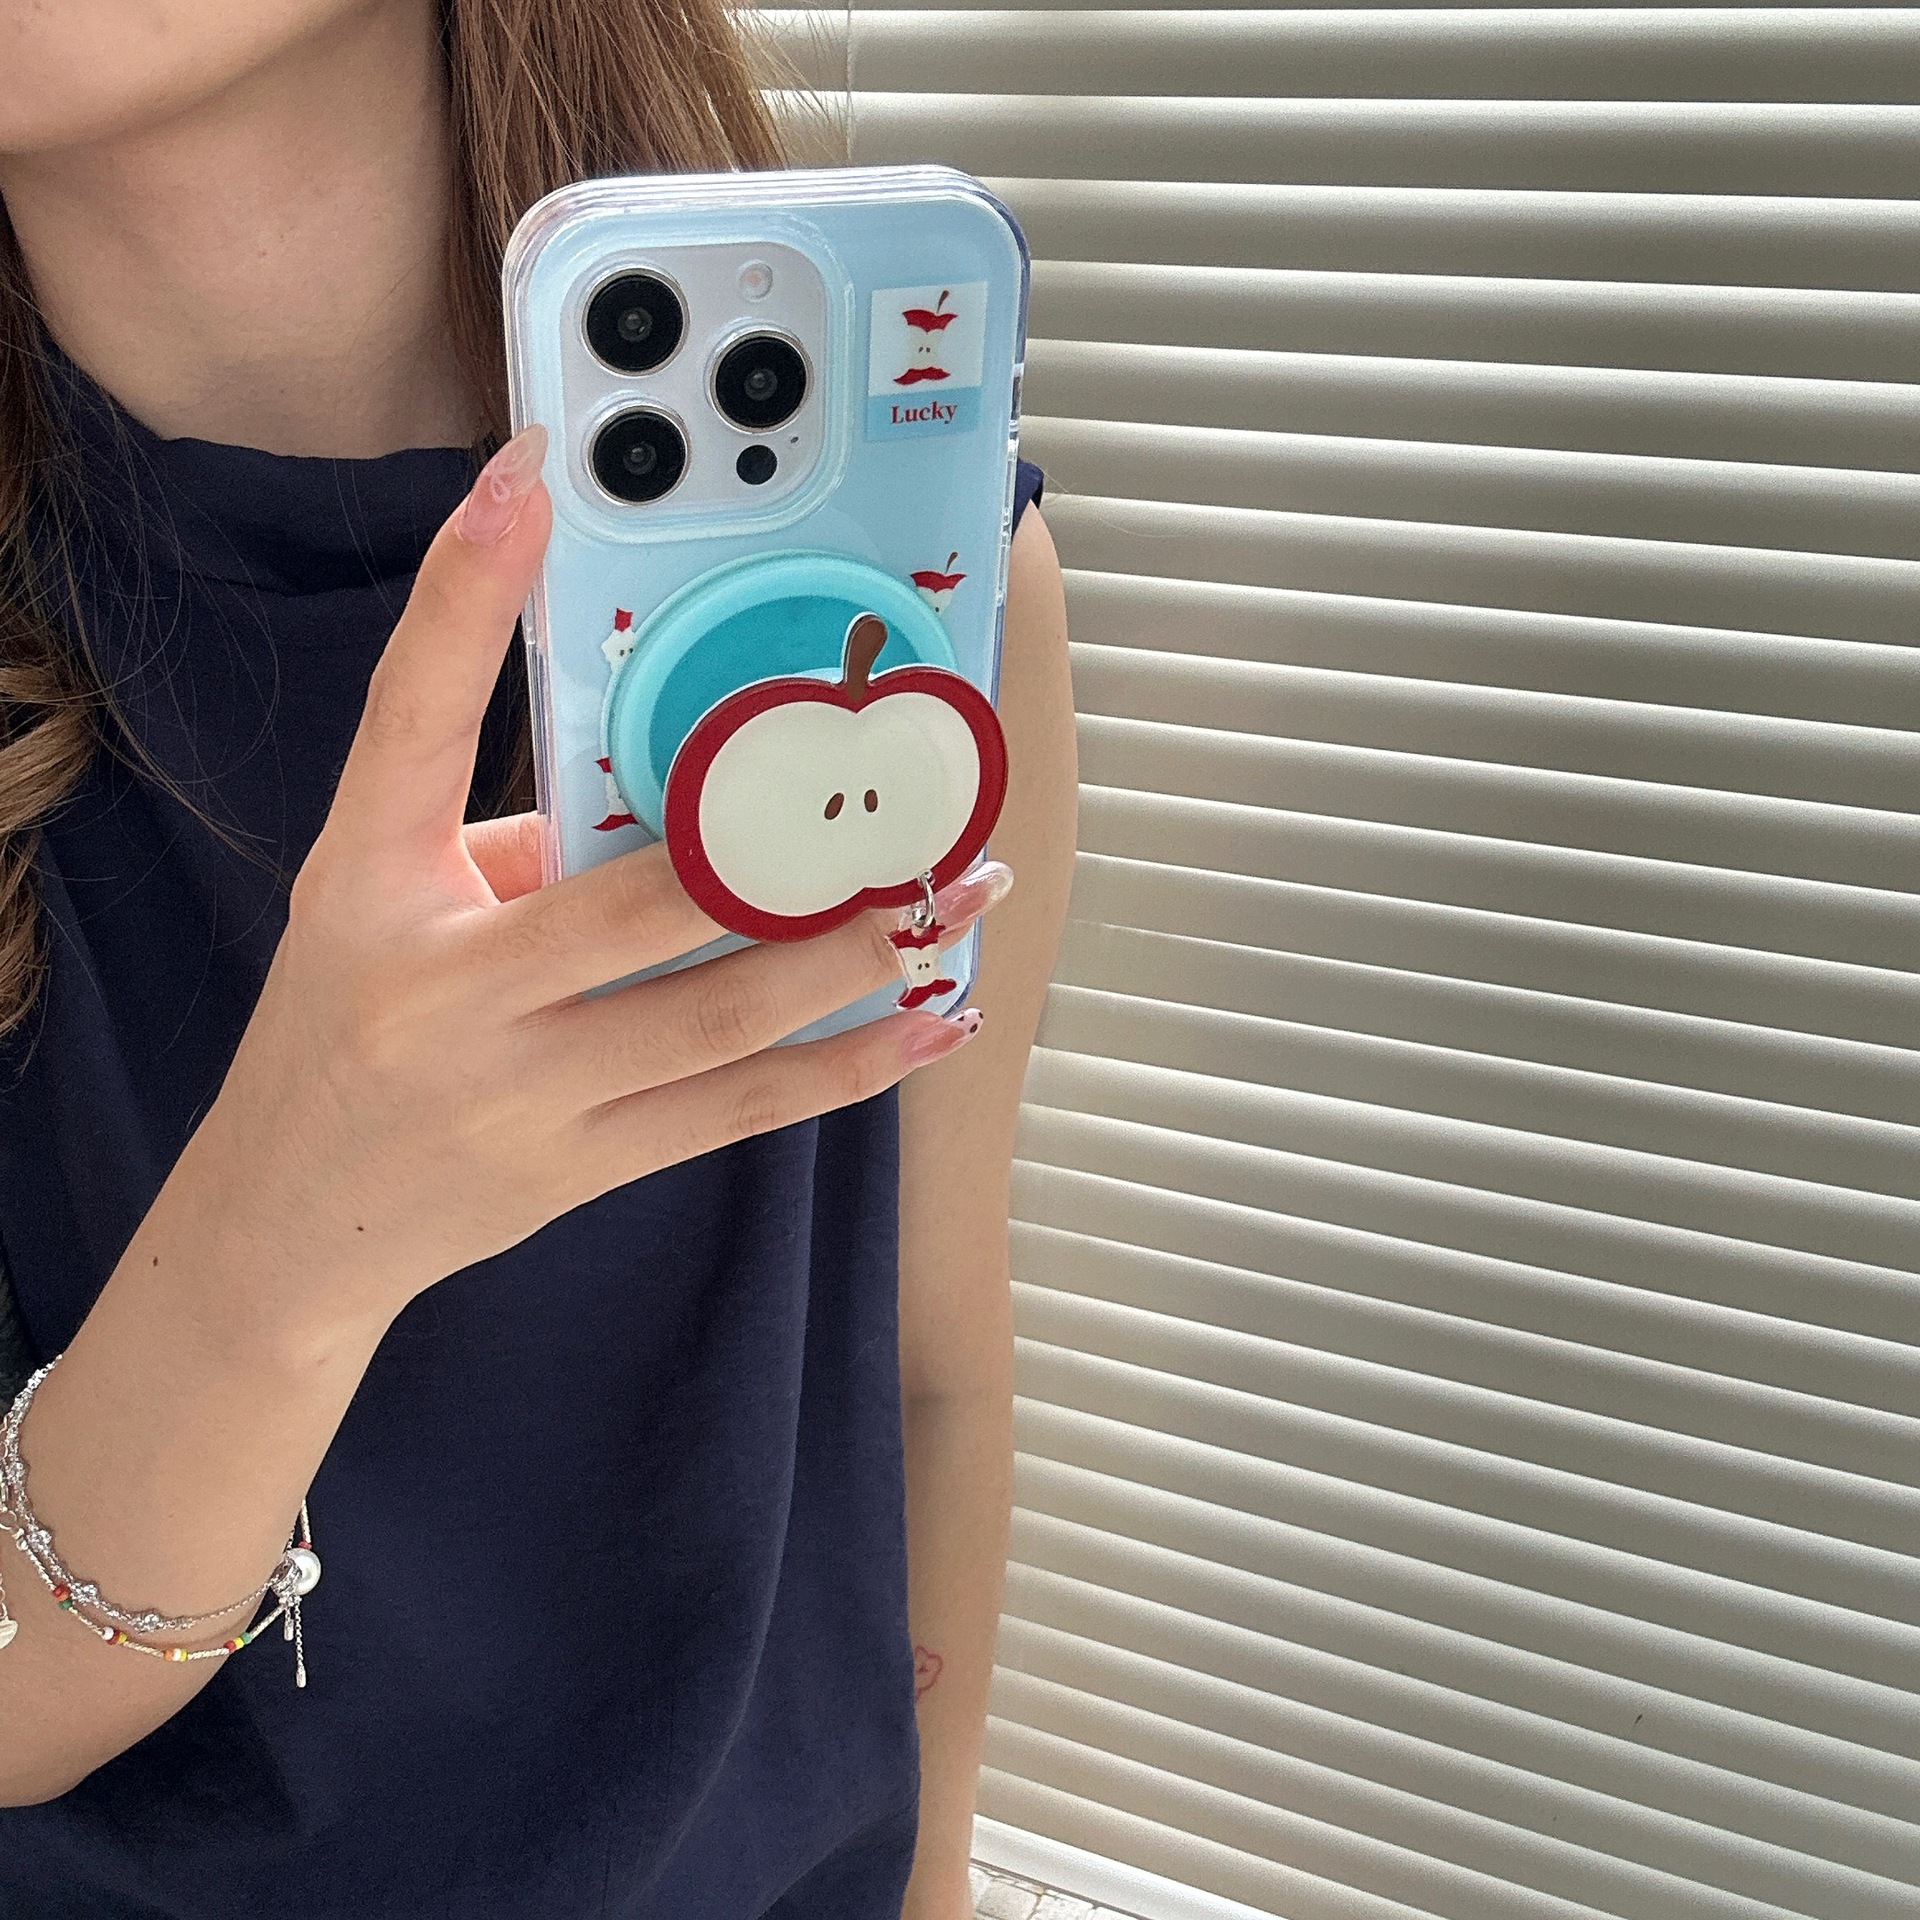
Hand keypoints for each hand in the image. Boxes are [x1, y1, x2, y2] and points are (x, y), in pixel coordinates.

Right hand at [152, 426, 1005, 1349]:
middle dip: (792, 847)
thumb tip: (676, 799)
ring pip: (723, 1014)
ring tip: (962, 897)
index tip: (530, 470)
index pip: (410, 717)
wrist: (287, 1226)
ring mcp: (521, 1091)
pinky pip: (738, 1110)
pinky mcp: (582, 1167)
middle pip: (645, 901)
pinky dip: (850, 1066)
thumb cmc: (341, 1026)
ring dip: (861, 953)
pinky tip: (936, 1024)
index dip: (464, 593)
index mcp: (367, 883)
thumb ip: (509, 837)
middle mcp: (445, 987)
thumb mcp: (373, 905)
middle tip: (908, 789)